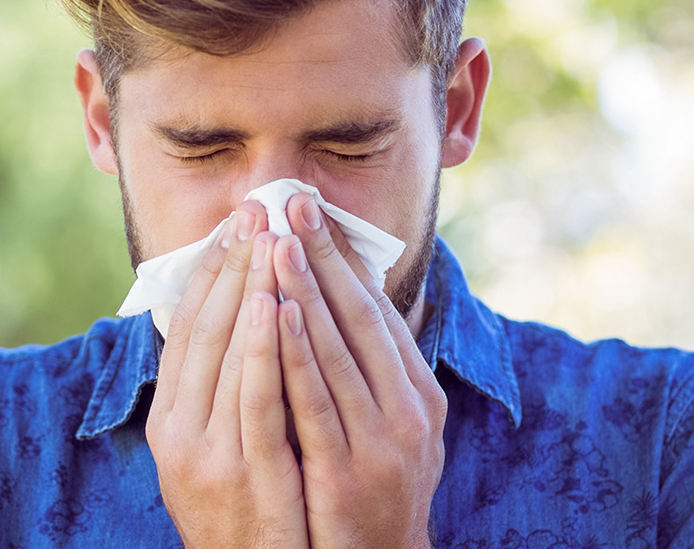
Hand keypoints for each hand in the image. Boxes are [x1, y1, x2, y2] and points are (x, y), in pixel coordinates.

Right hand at [146, 200, 308, 548]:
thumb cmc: (244, 514)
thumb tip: (238, 321)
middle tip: (255, 209)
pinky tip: (273, 306)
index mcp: (169, 420)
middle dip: (232, 264)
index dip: (212, 270)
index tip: (236, 222)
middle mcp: (178, 432)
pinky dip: (261, 350)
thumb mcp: (214, 450)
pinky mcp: (243, 474)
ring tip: (267, 237)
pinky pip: (255, 400)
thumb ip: (219, 392)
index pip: (187, 327)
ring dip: (248, 290)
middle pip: (205, 330)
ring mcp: (208, 453)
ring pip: (227, 356)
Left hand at [272, 193, 447, 548]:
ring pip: (338, 350)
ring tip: (278, 241)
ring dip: (306, 290)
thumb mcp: (388, 427)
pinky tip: (275, 313)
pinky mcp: (349, 469)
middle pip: (361, 316)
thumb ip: (370, 372)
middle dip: (324, 255)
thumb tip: (340, 305)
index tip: (311, 209)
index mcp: (418, 391)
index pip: (377, 308)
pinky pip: (316, 400)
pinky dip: (296, 352)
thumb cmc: (370, 491)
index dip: (342, 257)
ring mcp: (383, 440)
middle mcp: (410, 408)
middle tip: (293, 200)